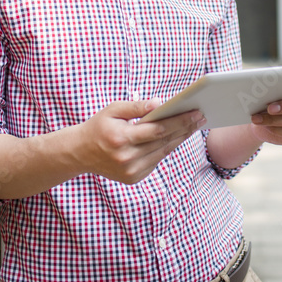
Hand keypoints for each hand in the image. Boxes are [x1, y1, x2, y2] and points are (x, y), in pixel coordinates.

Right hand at [77, 100, 205, 183]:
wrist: (80, 153)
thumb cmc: (99, 127)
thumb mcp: (113, 110)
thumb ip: (137, 107)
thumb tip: (160, 103)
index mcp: (121, 138)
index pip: (158, 129)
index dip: (179, 121)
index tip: (195, 112)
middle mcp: (127, 158)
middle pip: (164, 142)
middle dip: (185, 128)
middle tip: (201, 117)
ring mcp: (131, 171)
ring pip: (163, 152)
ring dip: (180, 139)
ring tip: (193, 125)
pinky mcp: (133, 178)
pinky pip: (156, 161)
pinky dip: (167, 148)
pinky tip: (177, 137)